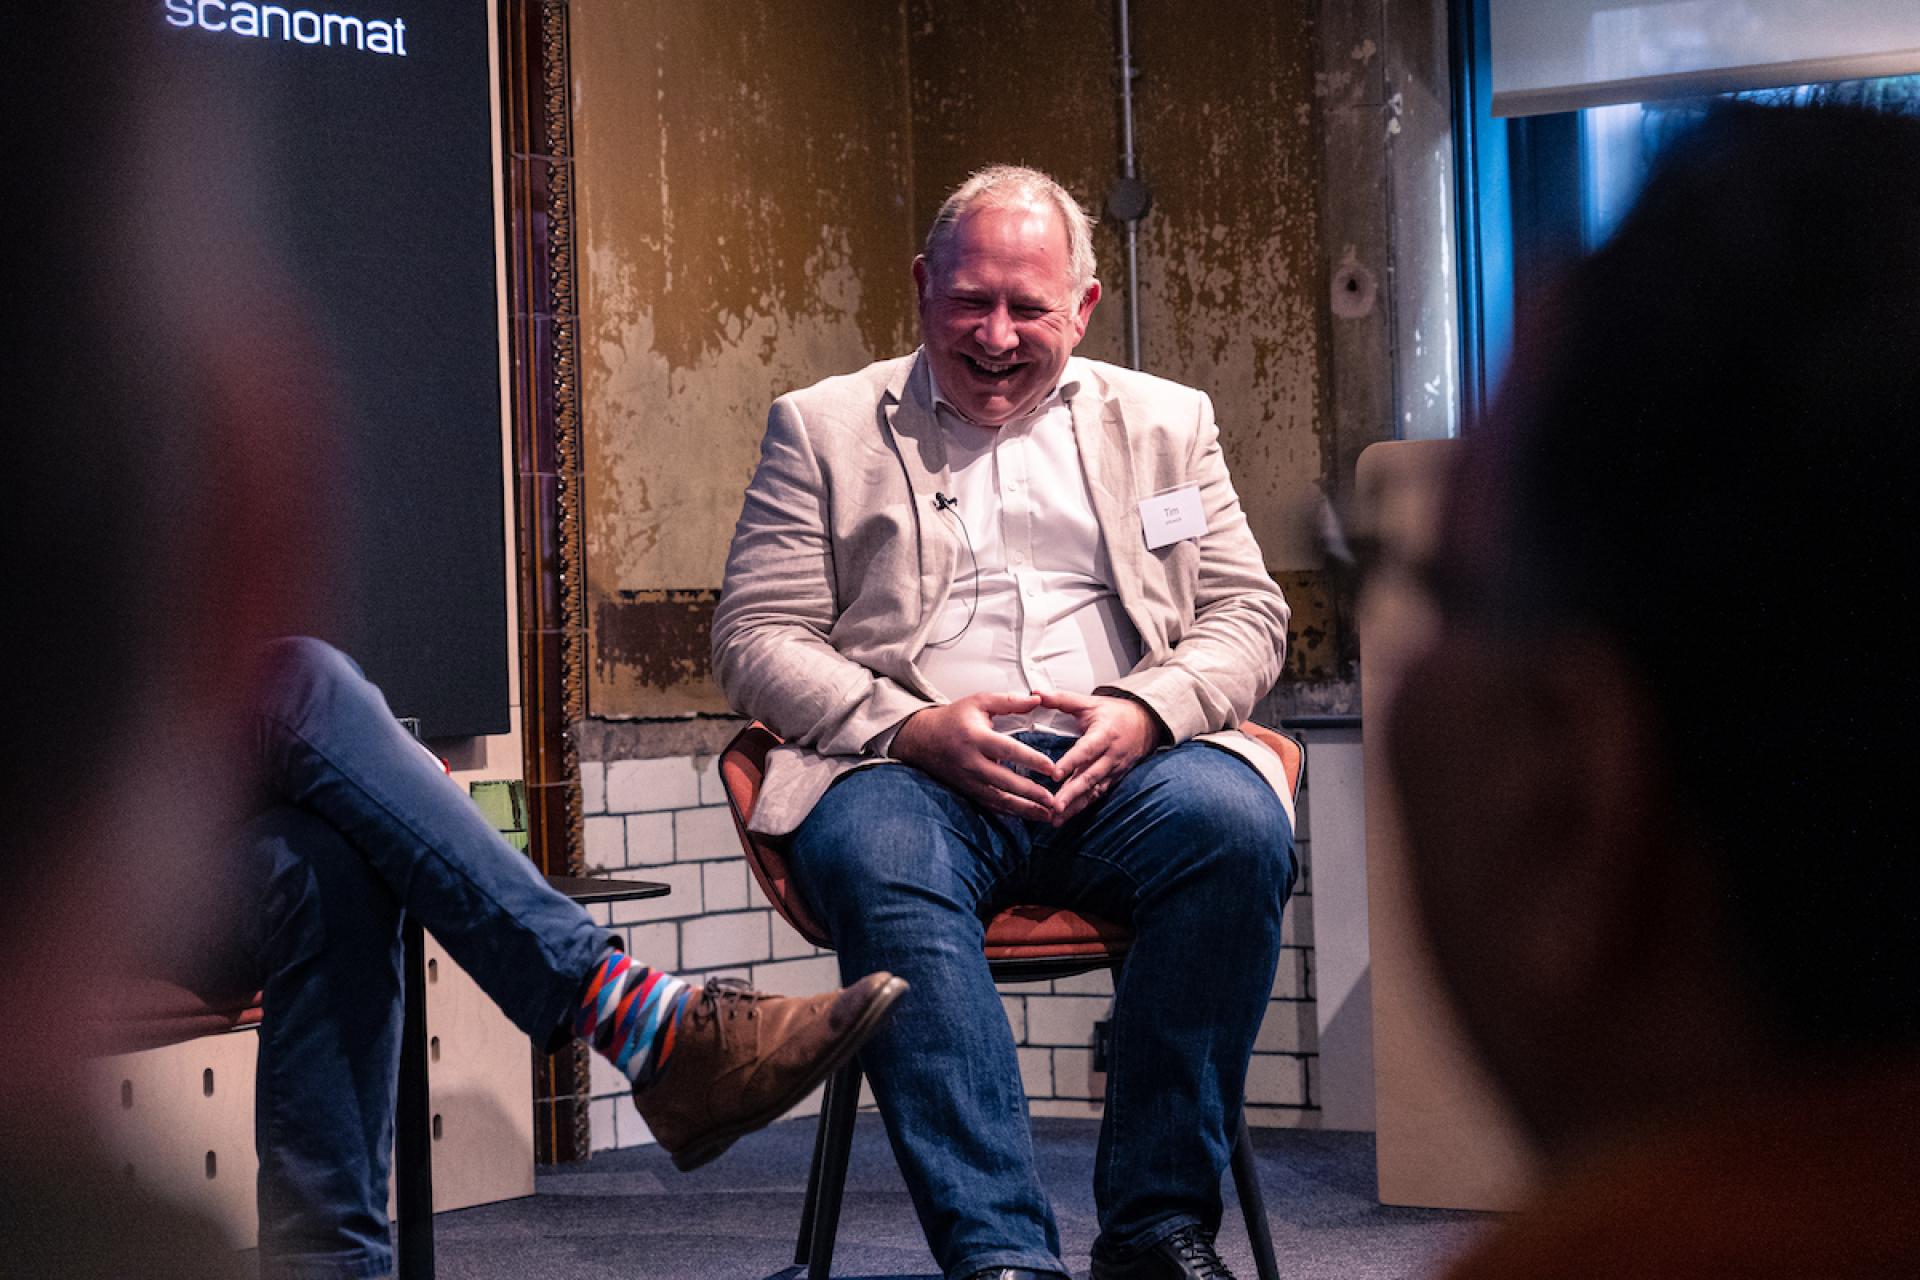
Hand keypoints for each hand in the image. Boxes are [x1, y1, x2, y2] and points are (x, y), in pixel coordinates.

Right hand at [889, 692, 1061, 820]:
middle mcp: (971, 762)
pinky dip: (1010, 812)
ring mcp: (968, 780)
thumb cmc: (952, 719)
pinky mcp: (967, 790)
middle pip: (1005, 781)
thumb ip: (1009, 701)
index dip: (1031, 760)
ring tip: (1046, 814)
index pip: (1008, 750)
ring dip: (1024, 809)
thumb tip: (1037, 700)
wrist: (921, 739)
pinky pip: (991, 805)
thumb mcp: (979, 702)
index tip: (1051, 768)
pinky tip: (1027, 815)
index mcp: (975, 737)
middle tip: (1053, 800)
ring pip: (999, 799)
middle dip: (1031, 793)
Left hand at [1035, 691, 1164, 825]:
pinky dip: (1082, 807)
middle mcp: (1110, 755)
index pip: (1086, 750)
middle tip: (1054, 806)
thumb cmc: (1114, 713)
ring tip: (1056, 818)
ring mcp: (1114, 770)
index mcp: (1104, 734)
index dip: (1072, 762)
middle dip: (1071, 794)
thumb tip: (1035, 693)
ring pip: (1093, 791)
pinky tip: (1066, 817)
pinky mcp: (1114, 779)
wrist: (1146, 723)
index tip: (1055, 774)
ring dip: (1075, 806)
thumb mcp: (1089, 702)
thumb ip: (1061, 699)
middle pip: (1090, 777)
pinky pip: (1098, 795)